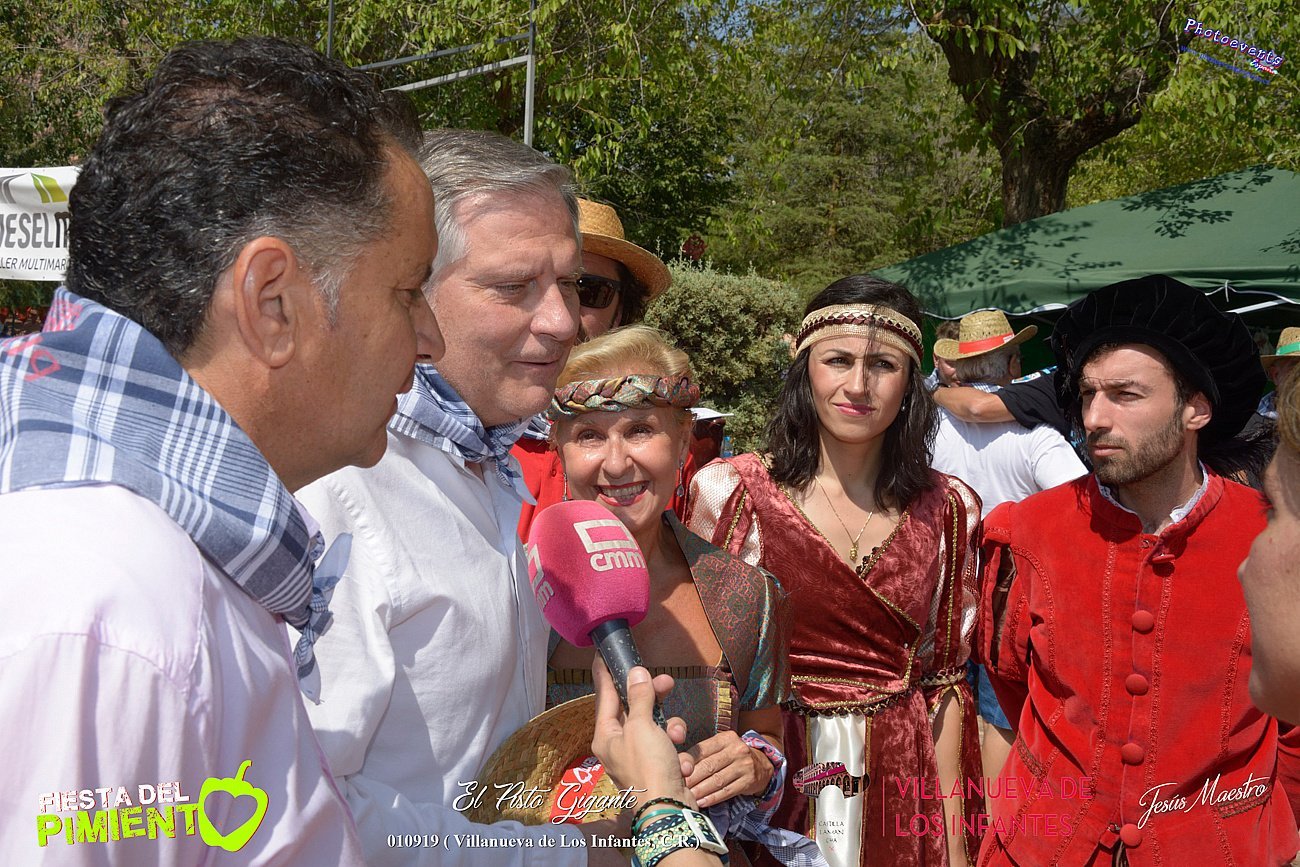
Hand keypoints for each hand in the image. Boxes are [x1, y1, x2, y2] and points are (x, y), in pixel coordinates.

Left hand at [590, 658, 692, 801]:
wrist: (669, 809)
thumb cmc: (648, 767)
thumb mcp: (642, 726)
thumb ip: (639, 698)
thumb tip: (636, 673)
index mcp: (606, 736)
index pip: (604, 697)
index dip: (606, 675)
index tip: (604, 656)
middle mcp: (619, 745)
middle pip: (635, 708)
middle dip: (653, 698)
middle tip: (667, 682)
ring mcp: (639, 756)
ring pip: (657, 726)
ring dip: (672, 729)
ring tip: (677, 737)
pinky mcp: (659, 766)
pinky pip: (669, 746)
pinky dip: (678, 752)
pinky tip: (682, 763)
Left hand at [681, 731, 773, 807]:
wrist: (762, 764)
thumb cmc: (734, 756)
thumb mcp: (722, 746)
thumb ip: (704, 752)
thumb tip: (680, 763)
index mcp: (726, 738)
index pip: (702, 750)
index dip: (687, 762)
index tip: (675, 772)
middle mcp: (736, 749)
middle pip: (709, 766)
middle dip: (691, 778)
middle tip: (677, 787)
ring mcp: (744, 766)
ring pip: (717, 780)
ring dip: (700, 791)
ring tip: (688, 797)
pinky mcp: (749, 781)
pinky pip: (727, 792)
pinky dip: (713, 798)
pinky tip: (702, 802)